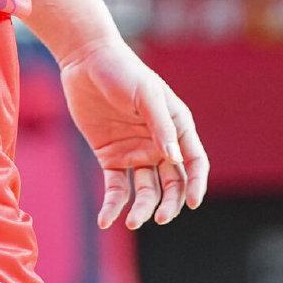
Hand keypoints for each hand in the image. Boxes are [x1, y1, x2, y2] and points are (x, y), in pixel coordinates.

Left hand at [59, 37, 208, 230]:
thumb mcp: (145, 93)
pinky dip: (114, 205)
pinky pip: (117, 188)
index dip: (196, 184)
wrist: (86, 60)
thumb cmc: (122, 71)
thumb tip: (175, 159)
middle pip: (172, 183)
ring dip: (143, 209)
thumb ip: (161, 126)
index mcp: (177, 127)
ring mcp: (135, 152)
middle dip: (170, 204)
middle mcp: (159, 144)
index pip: (194, 162)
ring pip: (146, 190)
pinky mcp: (111, 157)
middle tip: (161, 218)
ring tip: (132, 221)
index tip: (193, 203)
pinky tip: (107, 220)